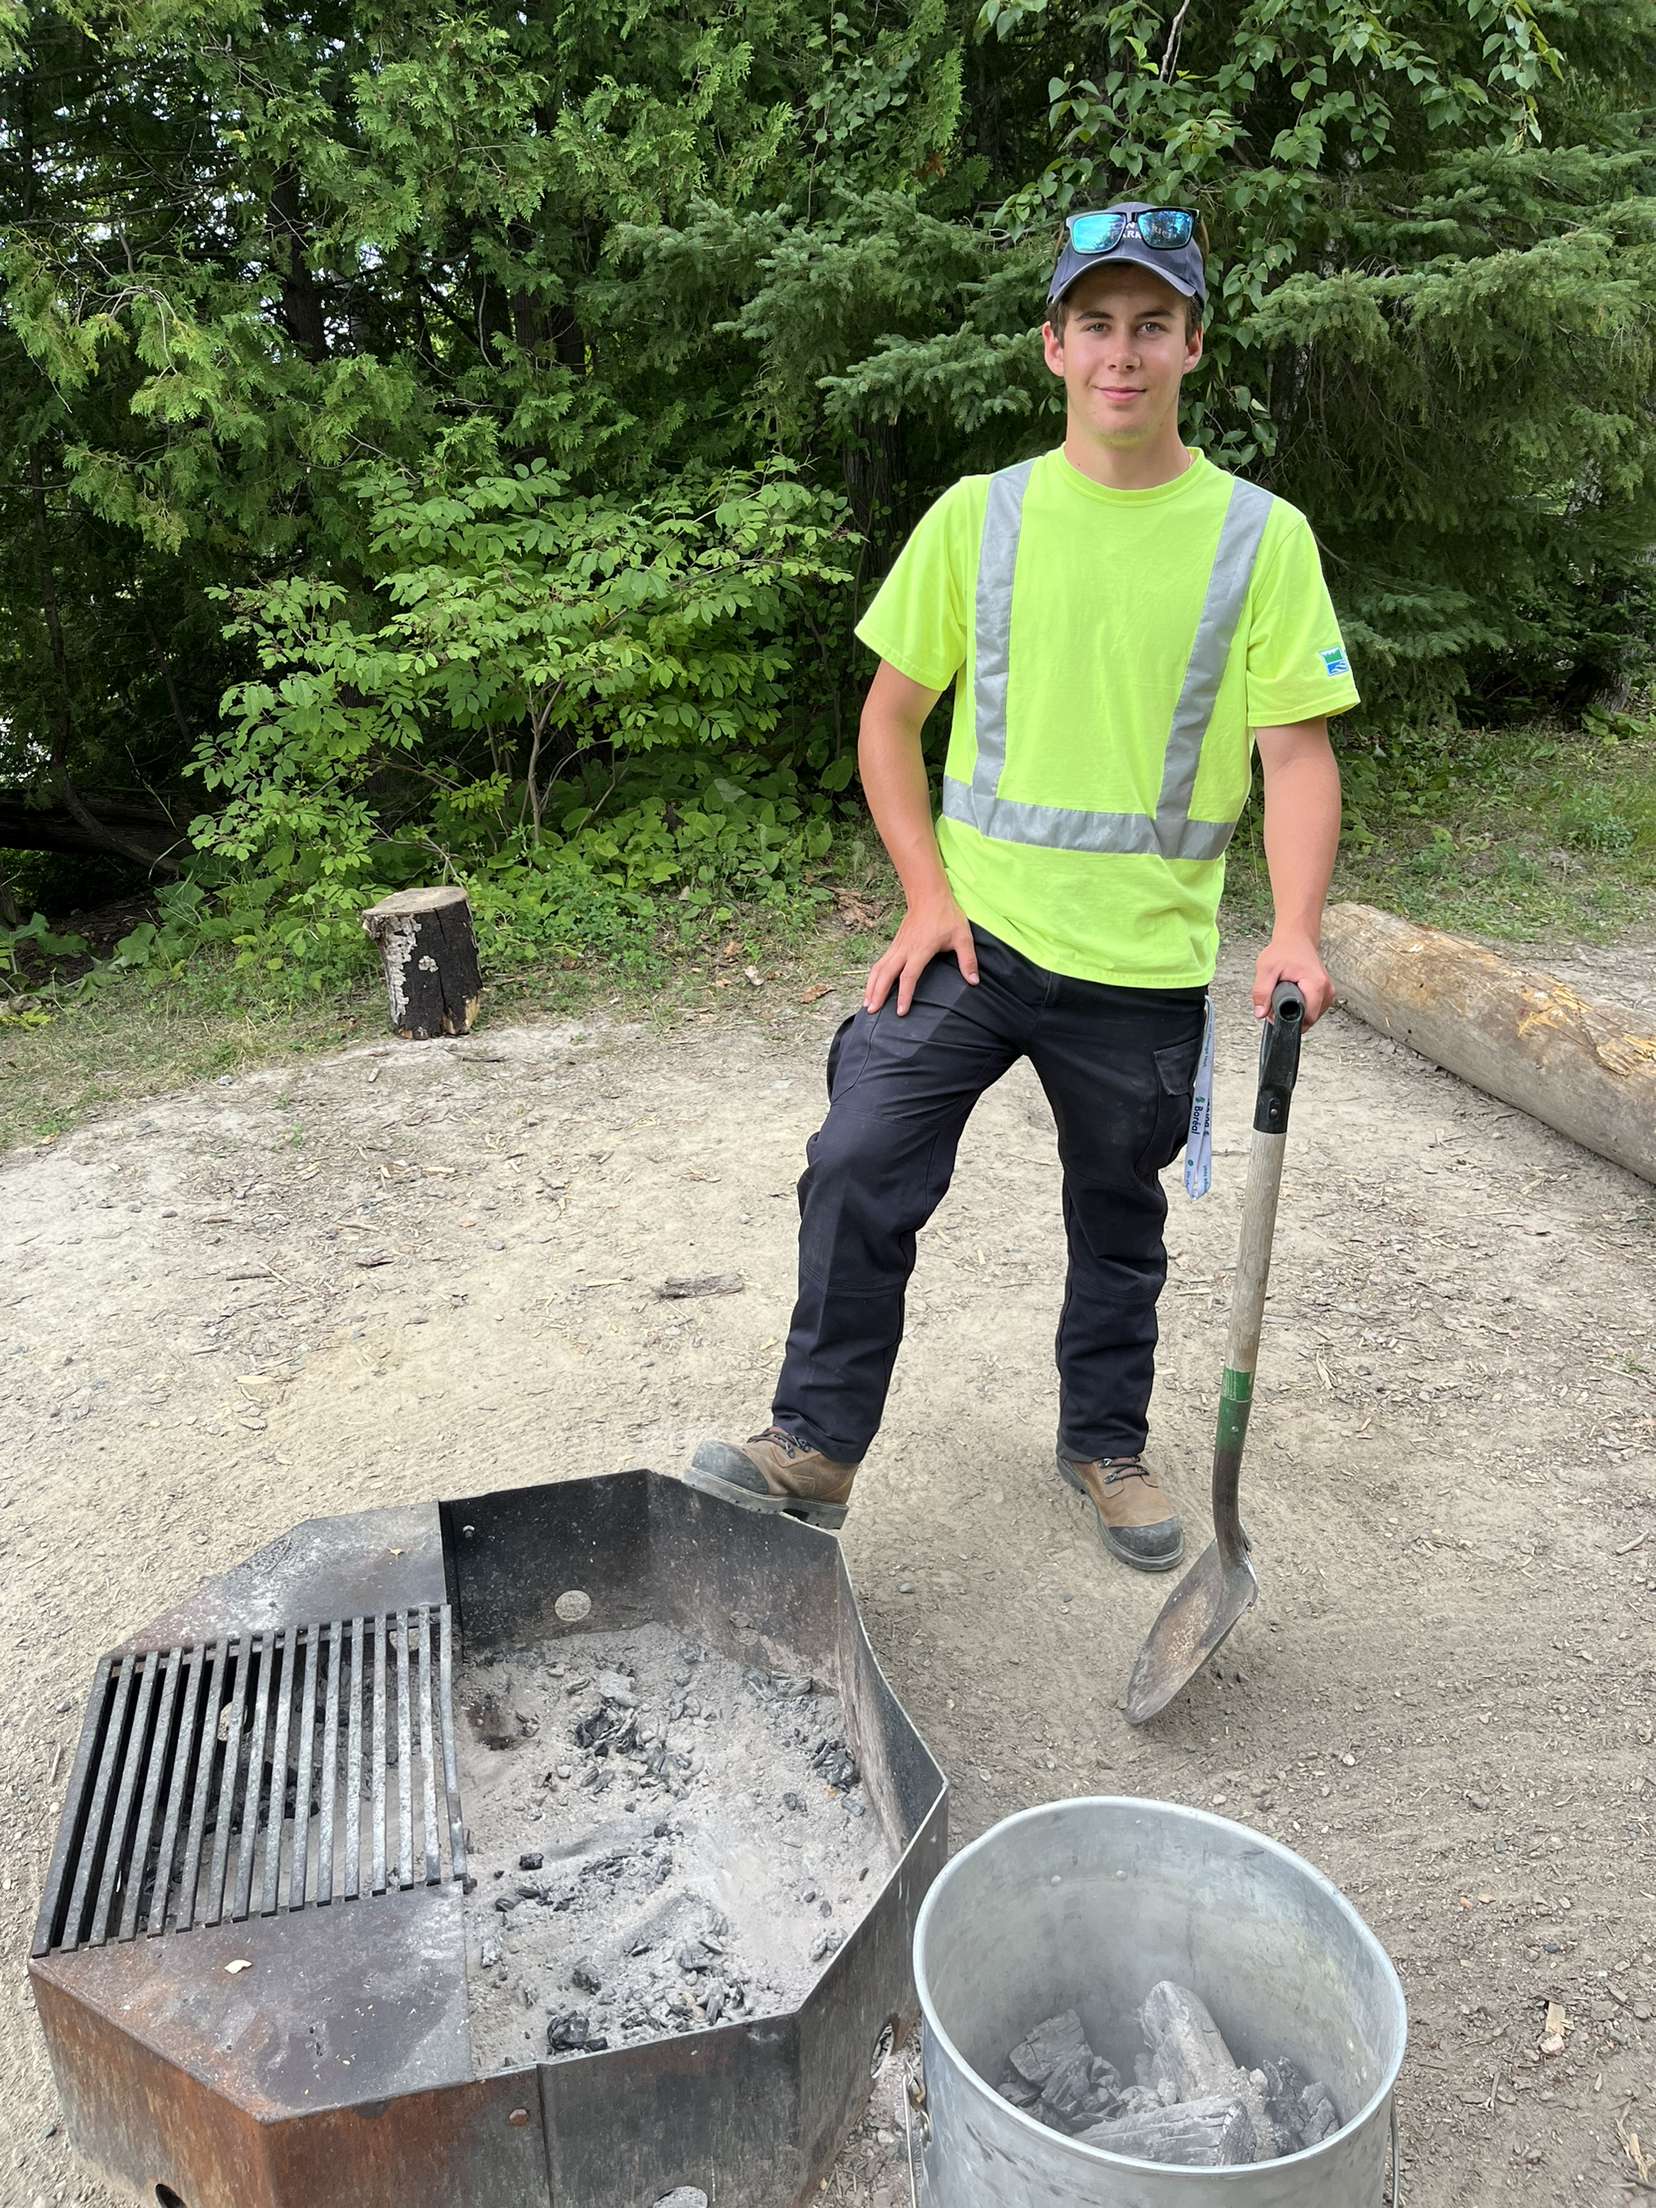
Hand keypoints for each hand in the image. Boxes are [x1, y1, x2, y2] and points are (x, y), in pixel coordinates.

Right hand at [864, 896, 979, 1015]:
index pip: (909, 976)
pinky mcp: (894, 944)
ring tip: (866, 1005)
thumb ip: (968, 960)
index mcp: (920, 950)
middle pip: (886, 974)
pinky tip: (871, 988)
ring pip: (879, 969)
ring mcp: (897, 946)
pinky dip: (873, 977)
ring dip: (871, 987)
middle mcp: (904, 949)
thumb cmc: (946, 916)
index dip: (904, 995)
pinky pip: (880, 963)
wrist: (929, 896)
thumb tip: (974, 981)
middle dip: (877, 994)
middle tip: (872, 1012)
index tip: (900, 1011)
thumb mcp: (962, 937)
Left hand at [1253, 932, 1332, 1025]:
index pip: (1307, 1018)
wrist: (1296, 939)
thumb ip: (1261, 992)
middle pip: (1309, 1019)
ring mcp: (1328, 992)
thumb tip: (1260, 1012)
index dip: (1288, 1019)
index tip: (1276, 1011)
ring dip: (1296, 1011)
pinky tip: (1293, 995)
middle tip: (1277, 999)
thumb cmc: (1285, 950)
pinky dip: (1301, 1006)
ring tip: (1285, 993)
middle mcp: (1326, 989)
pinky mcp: (1325, 993)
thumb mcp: (1266, 969)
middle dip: (1290, 1015)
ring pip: (1311, 1016)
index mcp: (1316, 984)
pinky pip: (1313, 1009)